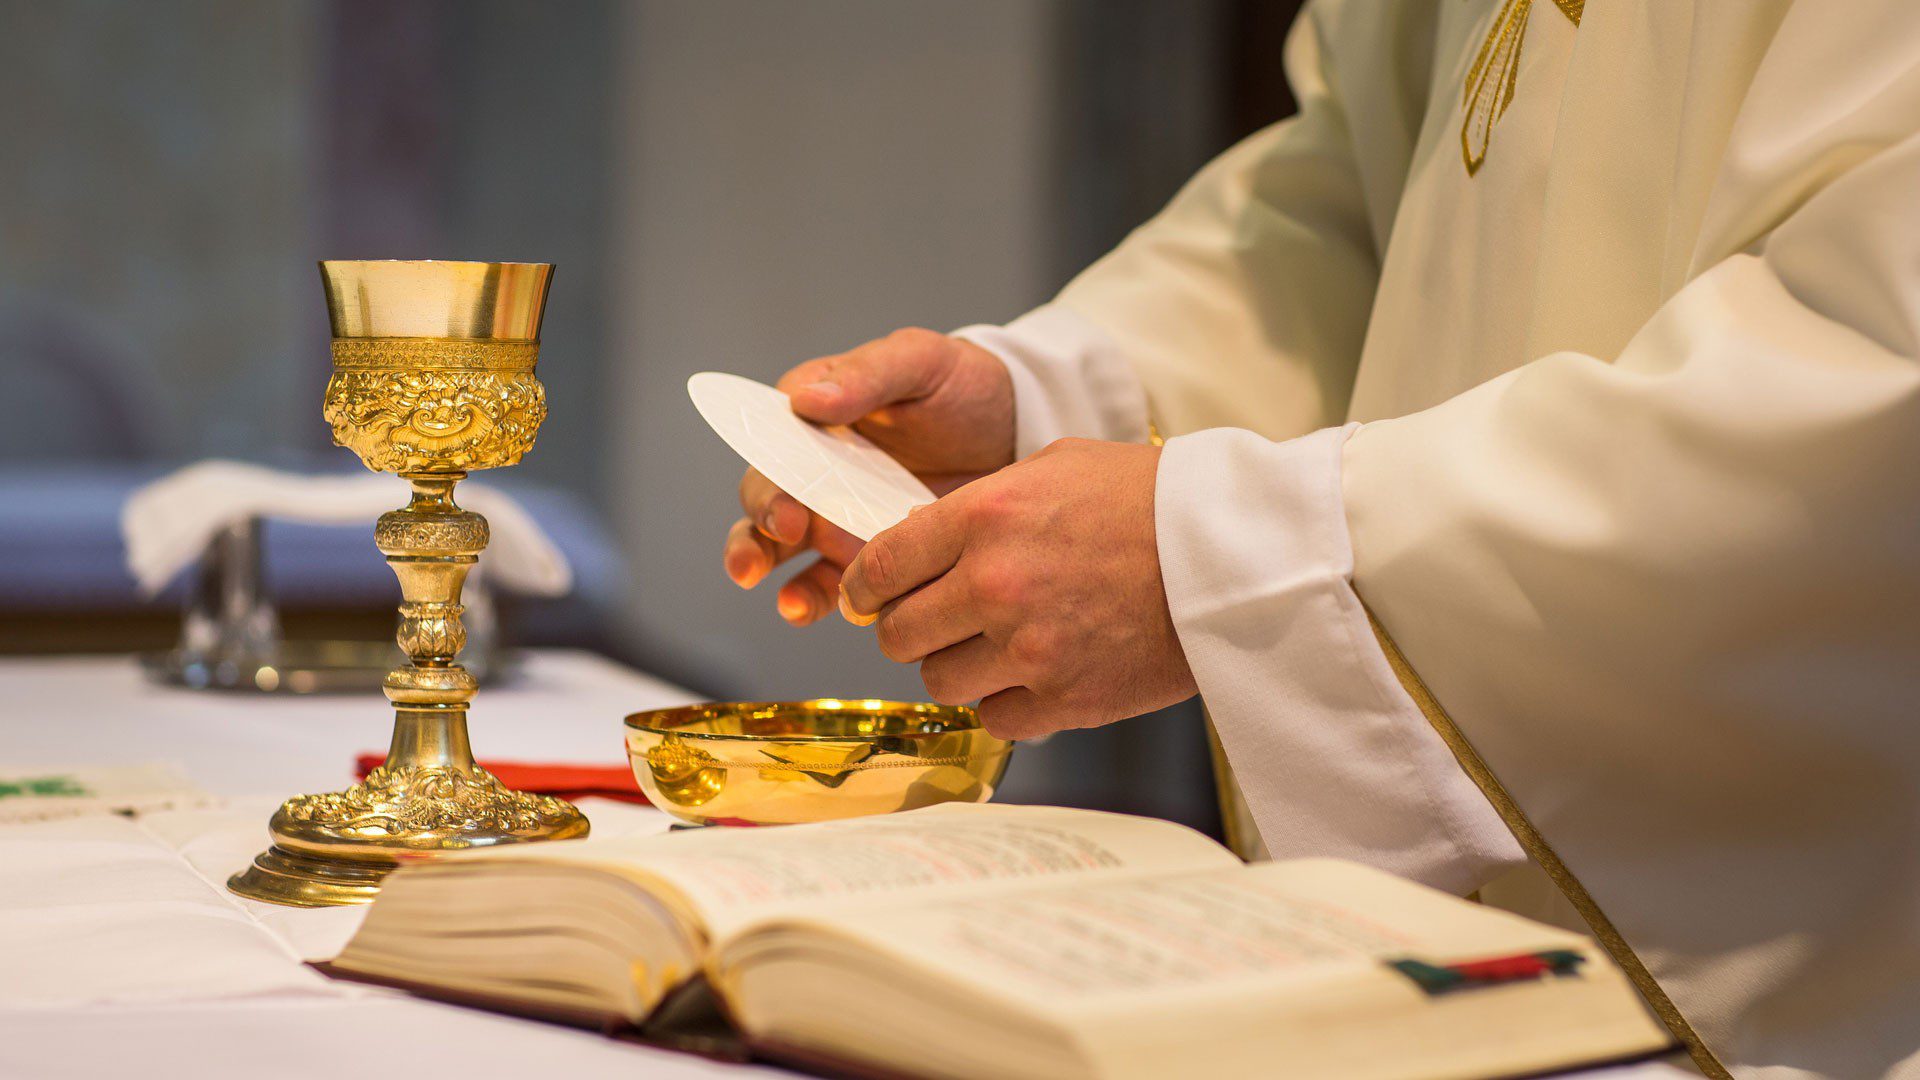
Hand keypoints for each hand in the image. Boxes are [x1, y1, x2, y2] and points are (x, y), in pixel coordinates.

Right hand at [722, 328, 1016, 624]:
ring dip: (768, 570)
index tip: (785, 508)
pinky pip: (825, 581)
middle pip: (764, 500)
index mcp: (814, 414)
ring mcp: (834, 513)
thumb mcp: (920, 361)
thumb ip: (867, 375)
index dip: (767, 477)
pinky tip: (807, 609)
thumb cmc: (964, 385)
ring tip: (789, 602)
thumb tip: (805, 399)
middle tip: (783, 541)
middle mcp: (813, 467)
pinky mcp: (862, 553)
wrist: (1017, 431)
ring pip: (778, 547)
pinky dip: (809, 598)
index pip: (769, 443)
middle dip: (757, 531)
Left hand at [839, 438, 1196, 738]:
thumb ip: (981, 501)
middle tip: (933, 621)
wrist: (1234, 554)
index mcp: (985, 517)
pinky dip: (1004, 701)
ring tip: (993, 646)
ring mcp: (1029, 649)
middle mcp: (995, 585)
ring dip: (956, 666)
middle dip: (908, 627)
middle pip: (897, 632)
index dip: (864, 585)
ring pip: (938, 680)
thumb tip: (922, 538)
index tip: (868, 595)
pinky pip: (993, 717)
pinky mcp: (1066, 699)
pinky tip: (1031, 674)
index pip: (880, 565)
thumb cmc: (1151, 500)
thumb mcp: (1056, 465)